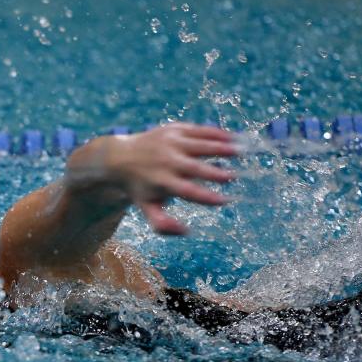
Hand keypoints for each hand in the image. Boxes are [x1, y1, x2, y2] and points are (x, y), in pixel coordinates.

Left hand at [106, 123, 236, 234]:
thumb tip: (187, 231)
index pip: (187, 191)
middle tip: (234, 176)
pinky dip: (215, 133)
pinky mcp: (174, 129)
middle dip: (214, 172)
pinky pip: (198, 130)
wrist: (120, 156)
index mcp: (162, 181)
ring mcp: (170, 142)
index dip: (206, 197)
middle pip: (194, 167)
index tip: (225, 201)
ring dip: (220, 147)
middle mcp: (167, 160)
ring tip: (240, 151)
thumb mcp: (147, 207)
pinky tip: (232, 137)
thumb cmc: (140, 187)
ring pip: (199, 144)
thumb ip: (163, 224)